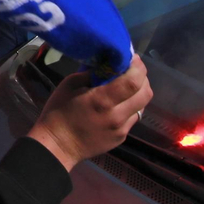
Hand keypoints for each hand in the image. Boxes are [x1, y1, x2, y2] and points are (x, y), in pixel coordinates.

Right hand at [25, 54, 151, 171]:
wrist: (58, 146)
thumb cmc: (59, 112)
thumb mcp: (70, 84)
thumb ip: (92, 74)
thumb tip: (108, 65)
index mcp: (103, 100)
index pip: (134, 81)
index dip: (138, 67)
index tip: (133, 58)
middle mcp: (117, 116)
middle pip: (146, 93)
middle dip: (143, 78)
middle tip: (132, 71)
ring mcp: (122, 129)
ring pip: (142, 106)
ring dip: (137, 93)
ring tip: (125, 88)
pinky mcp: (121, 138)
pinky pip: (132, 118)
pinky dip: (129, 107)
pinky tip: (116, 105)